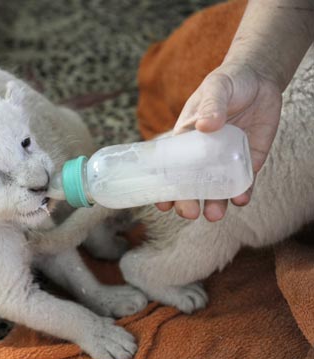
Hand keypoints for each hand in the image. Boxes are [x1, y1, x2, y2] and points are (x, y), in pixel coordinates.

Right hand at [156, 62, 281, 220]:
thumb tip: (204, 126)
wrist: (259, 80)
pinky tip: (240, 199)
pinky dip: (243, 192)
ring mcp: (226, 159)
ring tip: (214, 215)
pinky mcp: (250, 160)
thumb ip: (211, 106)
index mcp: (187, 140)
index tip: (162, 204)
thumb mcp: (216, 89)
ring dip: (215, 204)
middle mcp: (204, 155)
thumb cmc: (227, 83)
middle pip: (193, 184)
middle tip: (189, 214)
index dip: (165, 188)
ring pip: (218, 188)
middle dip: (188, 202)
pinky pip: (245, 181)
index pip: (171, 168)